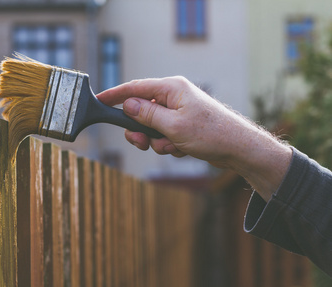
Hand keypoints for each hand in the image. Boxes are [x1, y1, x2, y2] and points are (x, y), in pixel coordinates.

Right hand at [97, 76, 292, 200]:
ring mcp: (179, 111)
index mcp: (171, 88)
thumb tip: (127, 104)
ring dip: (157, 140)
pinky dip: (169, 144)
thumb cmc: (210, 133)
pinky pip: (164, 134)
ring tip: (173, 146)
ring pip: (152, 126)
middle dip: (140, 129)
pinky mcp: (183, 124)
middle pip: (142, 110)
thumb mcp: (173, 125)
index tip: (99, 100)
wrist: (237, 148)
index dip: (115, 95)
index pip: (136, 88)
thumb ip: (147, 114)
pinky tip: (183, 148)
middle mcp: (174, 96)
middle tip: (141, 142)